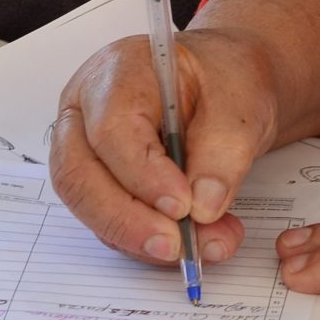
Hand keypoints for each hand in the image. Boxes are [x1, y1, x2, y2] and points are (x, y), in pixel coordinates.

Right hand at [50, 28, 279, 271]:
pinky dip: (148, 242)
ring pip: (89, 207)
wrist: (225, 89)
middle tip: (177, 246)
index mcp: (117, 73)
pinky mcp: (100, 185)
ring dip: (142, 238)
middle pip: (79, 175)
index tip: (184, 205)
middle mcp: (86, 111)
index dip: (143, 174)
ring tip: (204, 245)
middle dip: (127, 220)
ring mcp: (86, 149)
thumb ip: (223, 150)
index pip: (111, 129)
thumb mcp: (241, 102)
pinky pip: (109, 223)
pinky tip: (194, 241)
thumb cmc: (224, 82)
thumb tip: (202, 206)